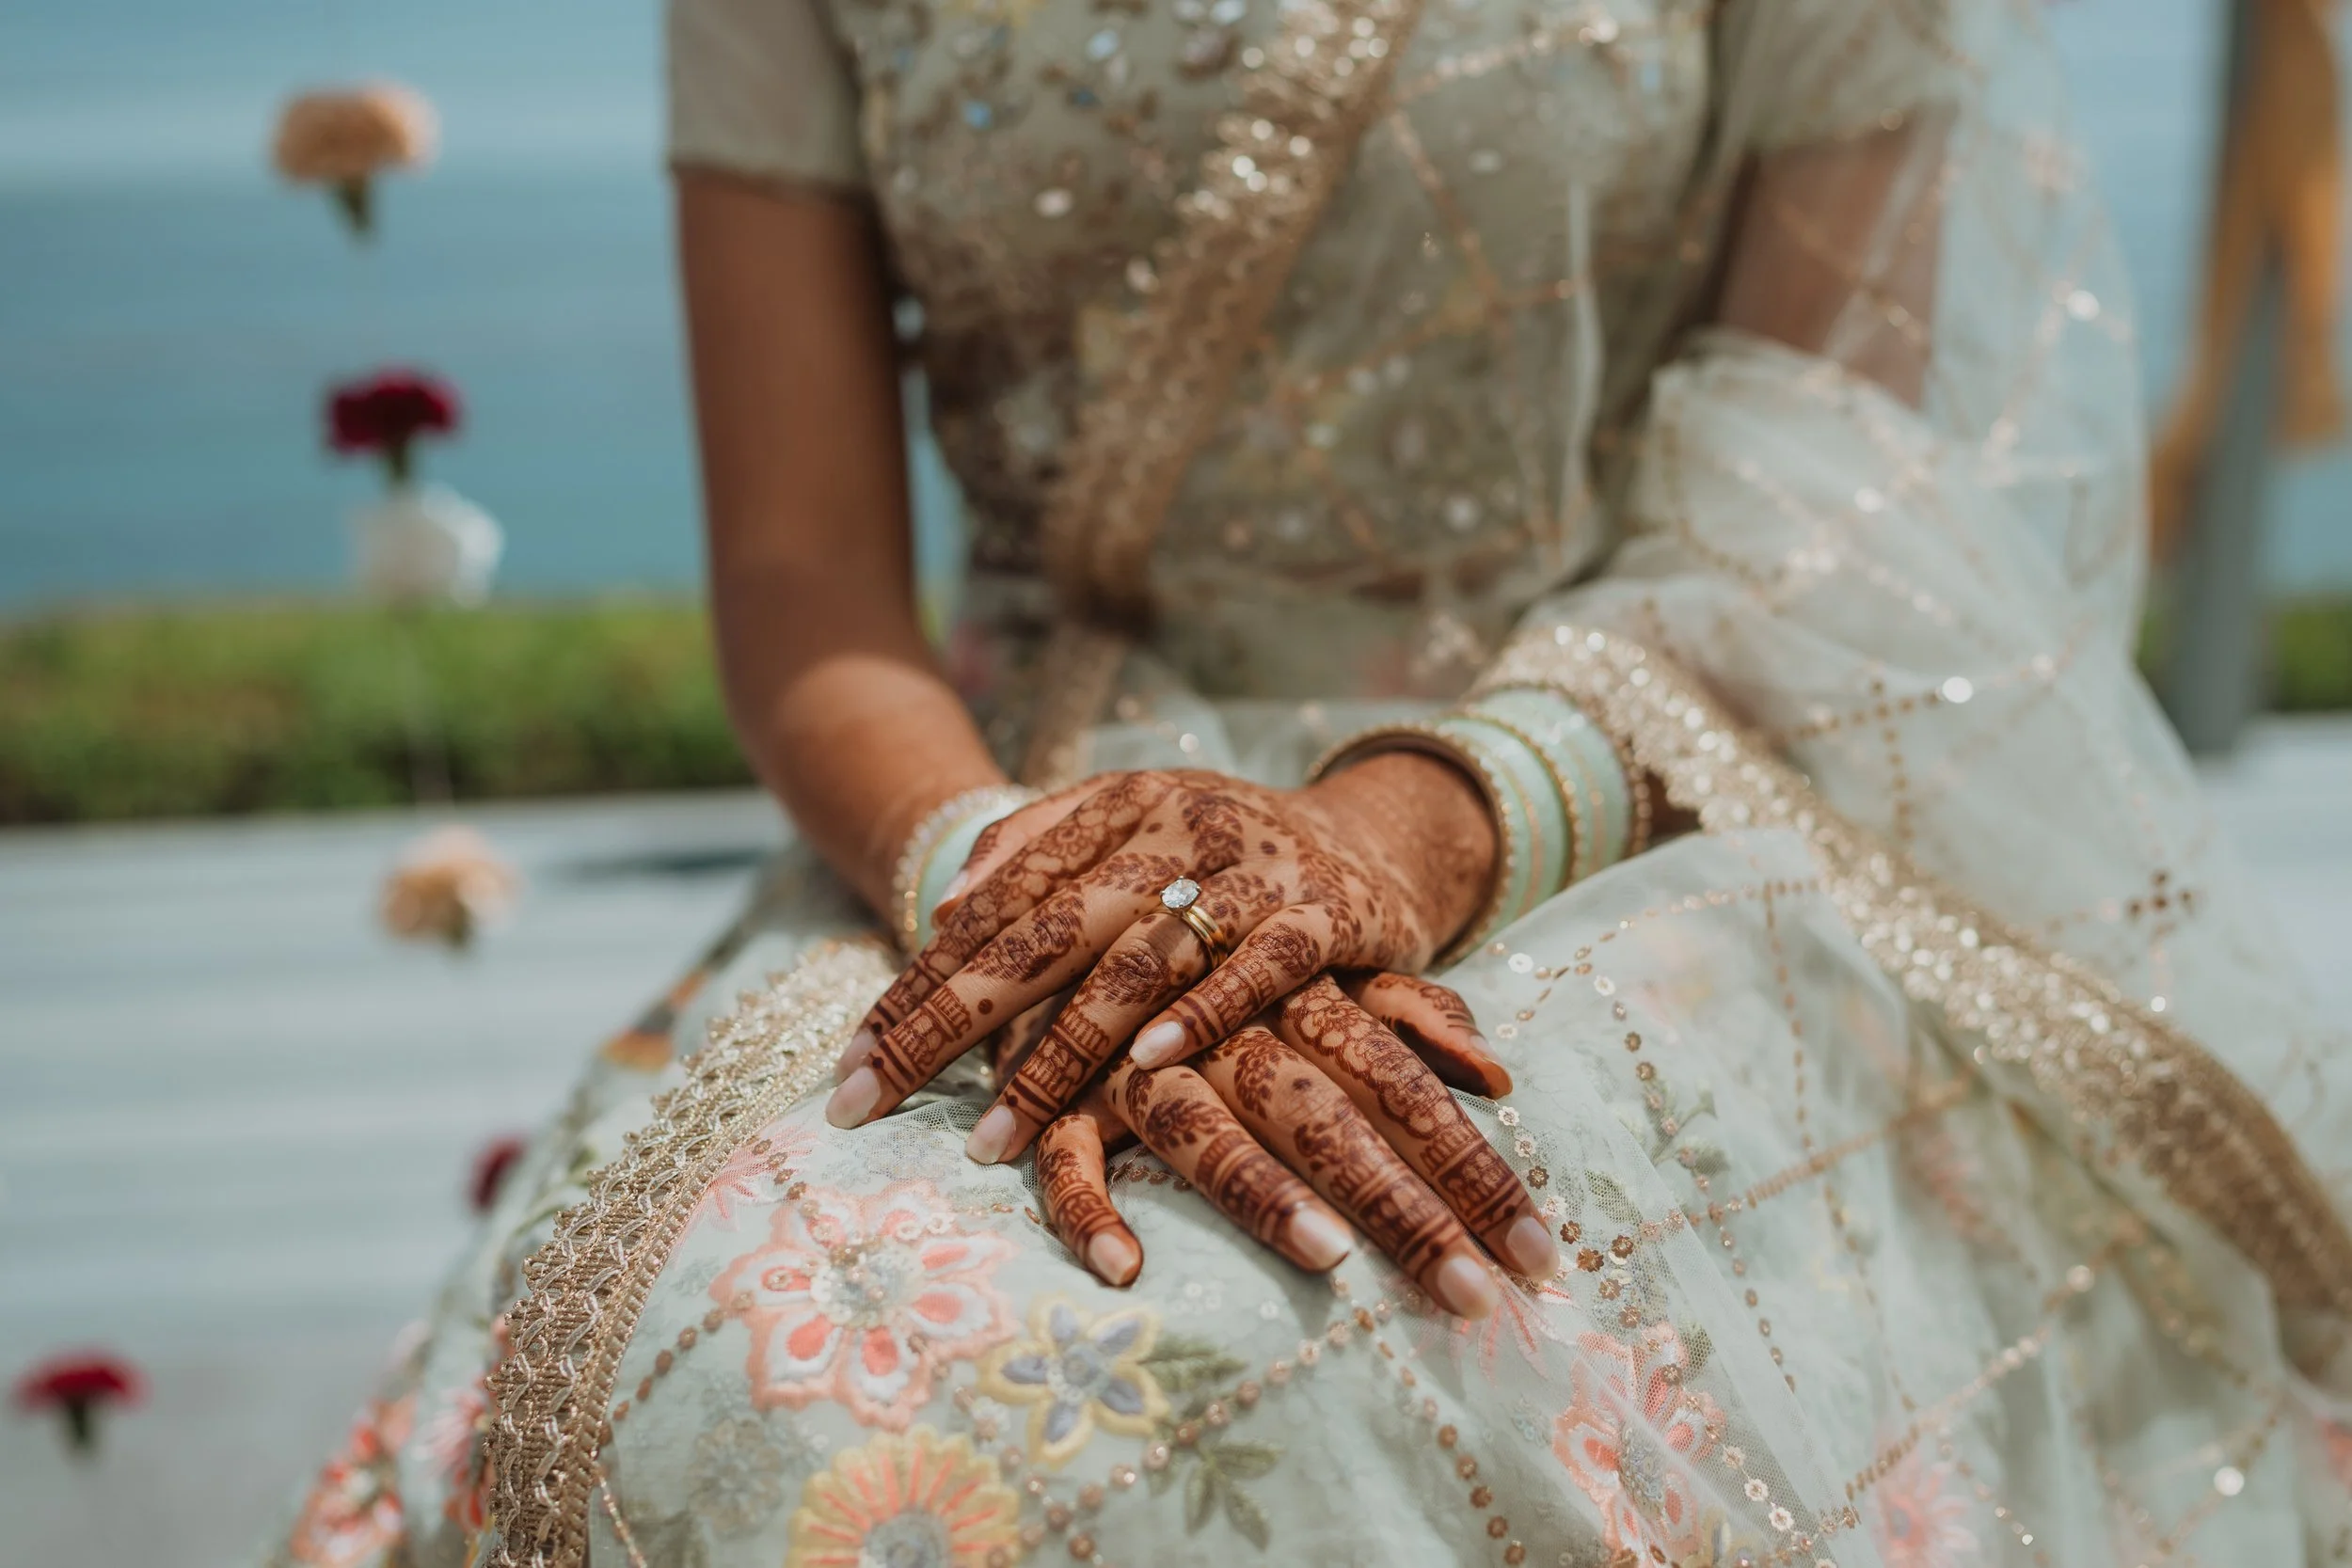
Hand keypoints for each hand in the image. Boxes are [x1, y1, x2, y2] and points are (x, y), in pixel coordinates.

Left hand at [829, 756, 1495, 1157]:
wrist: (1382, 834)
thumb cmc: (1227, 854)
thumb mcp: (1132, 826)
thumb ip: (1037, 850)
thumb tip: (942, 908)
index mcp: (1113, 805)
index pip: (992, 904)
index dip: (916, 987)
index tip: (848, 1068)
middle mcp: (1172, 827)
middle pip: (1039, 935)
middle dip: (946, 1025)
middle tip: (869, 1102)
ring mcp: (1248, 868)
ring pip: (1134, 961)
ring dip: (1058, 1055)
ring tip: (989, 1136)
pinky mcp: (1323, 911)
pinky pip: (1254, 969)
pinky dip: (1202, 1015)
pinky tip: (1146, 1065)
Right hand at [1013, 972, 1553, 1315]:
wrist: (1100, 847)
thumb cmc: (1236, 935)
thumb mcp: (1328, 959)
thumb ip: (1411, 1010)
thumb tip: (1498, 1073)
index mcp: (1306, 998)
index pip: (1406, 1091)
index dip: (1473, 1171)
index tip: (1543, 1260)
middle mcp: (1233, 1028)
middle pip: (1325, 1118)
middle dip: (1404, 1207)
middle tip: (1476, 1298)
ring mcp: (1143, 1058)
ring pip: (1205, 1127)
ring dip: (1264, 1193)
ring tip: (1333, 1257)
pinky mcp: (1067, 1088)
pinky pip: (1069, 1154)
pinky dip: (1090, 1207)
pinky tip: (1128, 1270)